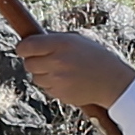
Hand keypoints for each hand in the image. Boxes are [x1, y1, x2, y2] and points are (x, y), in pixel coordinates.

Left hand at [18, 28, 134, 111]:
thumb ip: (53, 39)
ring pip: (35, 78)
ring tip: (61, 70)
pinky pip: (46, 88)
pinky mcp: (59, 94)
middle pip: (28, 64)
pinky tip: (67, 80)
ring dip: (43, 74)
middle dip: (33, 61)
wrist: (112, 81)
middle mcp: (57, 62)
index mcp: (60, 44)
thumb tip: (31, 40)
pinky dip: (52, 85)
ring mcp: (57, 80)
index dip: (23, 48)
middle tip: (46, 59)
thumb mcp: (76, 39)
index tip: (24, 48)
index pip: (27, 46)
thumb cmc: (95, 57)